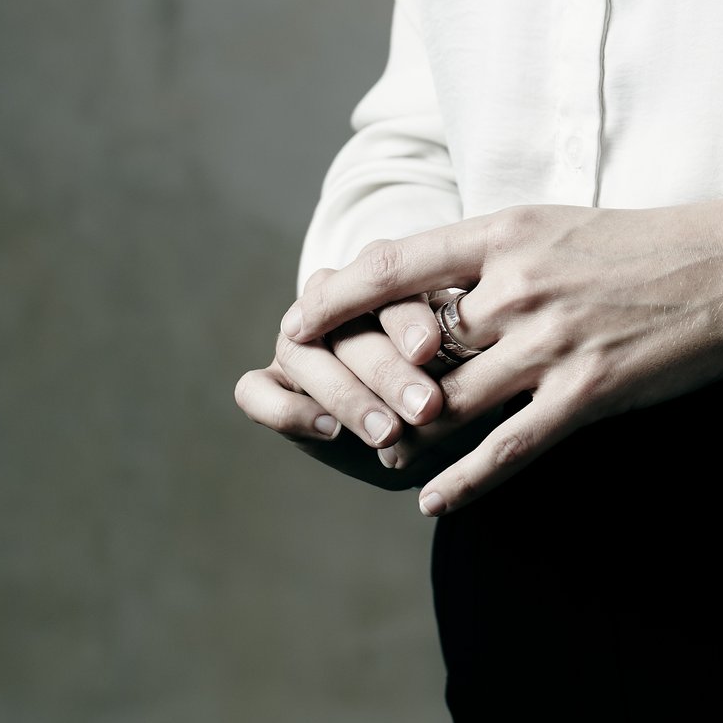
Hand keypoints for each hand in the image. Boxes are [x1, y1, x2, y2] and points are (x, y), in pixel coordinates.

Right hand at [232, 289, 447, 481]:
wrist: (422, 443)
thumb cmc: (454, 396)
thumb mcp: (468, 378)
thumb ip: (460, 366)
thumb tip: (459, 375)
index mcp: (387, 280)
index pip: (385, 279)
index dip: (404, 315)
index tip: (428, 351)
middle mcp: (334, 301)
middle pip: (343, 317)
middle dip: (386, 368)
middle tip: (423, 408)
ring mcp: (297, 342)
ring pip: (299, 350)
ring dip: (345, 393)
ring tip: (387, 433)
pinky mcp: (268, 385)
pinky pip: (254, 390)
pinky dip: (287, 411)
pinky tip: (330, 432)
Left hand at [237, 196, 722, 515]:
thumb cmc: (647, 246)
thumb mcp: (560, 226)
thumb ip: (496, 257)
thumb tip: (436, 287)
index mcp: (505, 234)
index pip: (393, 265)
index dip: (336, 299)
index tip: (294, 321)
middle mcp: (515, 287)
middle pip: (411, 347)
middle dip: (367, 385)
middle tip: (324, 410)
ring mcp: (548, 343)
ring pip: (449, 402)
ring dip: (407, 435)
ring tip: (376, 457)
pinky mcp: (585, 394)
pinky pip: (506, 448)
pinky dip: (462, 479)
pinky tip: (432, 502)